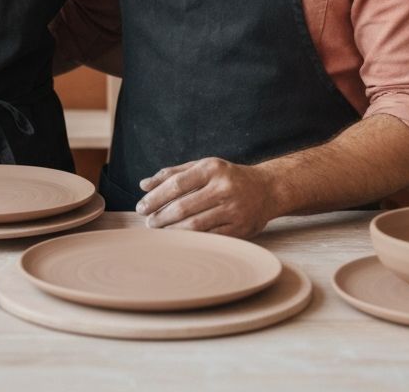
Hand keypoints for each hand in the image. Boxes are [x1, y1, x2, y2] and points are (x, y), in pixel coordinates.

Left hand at [135, 157, 274, 238]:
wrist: (267, 189)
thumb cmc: (227, 177)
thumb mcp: (203, 167)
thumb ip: (173, 173)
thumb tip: (143, 184)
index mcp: (211, 169)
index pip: (176, 184)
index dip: (156, 197)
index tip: (142, 206)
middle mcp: (223, 188)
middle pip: (184, 206)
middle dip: (161, 217)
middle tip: (148, 223)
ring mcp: (233, 209)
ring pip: (196, 225)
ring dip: (173, 231)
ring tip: (160, 232)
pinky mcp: (240, 229)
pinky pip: (211, 238)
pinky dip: (192, 241)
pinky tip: (180, 241)